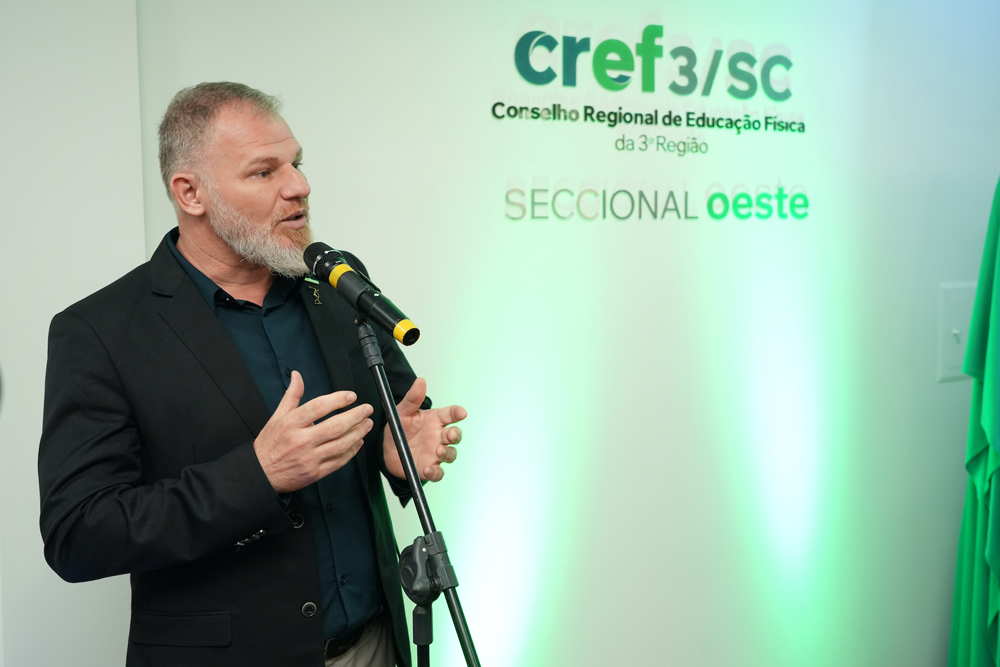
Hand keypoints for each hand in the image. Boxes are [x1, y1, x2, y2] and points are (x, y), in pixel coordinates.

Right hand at [254, 371, 372, 492]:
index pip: (318, 408)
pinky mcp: (316, 472)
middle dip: (355, 416)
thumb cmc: (270, 444)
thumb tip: (297, 376)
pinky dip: (352, 451)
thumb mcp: (277, 416)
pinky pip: (339, 461)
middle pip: (334, 426)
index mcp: (290, 424)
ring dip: (358, 433)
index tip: (351, 396)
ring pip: (340, 444)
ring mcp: (309, 458)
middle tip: (367, 409)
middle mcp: (301, 441)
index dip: (337, 400)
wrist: (262, 473)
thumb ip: (291, 395)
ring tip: (367, 424)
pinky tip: (358, 442)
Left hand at [383, 378, 465, 481]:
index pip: (451, 414)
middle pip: (455, 435)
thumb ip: (412, 398)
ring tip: (438, 450)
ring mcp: (436, 453)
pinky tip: (429, 469)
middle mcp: (439, 436)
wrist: (386, 450)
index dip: (458, 413)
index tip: (461, 413)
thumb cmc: (398, 429)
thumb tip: (420, 381)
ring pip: (451, 454)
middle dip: (455, 434)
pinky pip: (438, 473)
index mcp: (435, 420)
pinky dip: (436, 472)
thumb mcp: (402, 412)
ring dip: (448, 453)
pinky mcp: (429, 468)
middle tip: (448, 434)